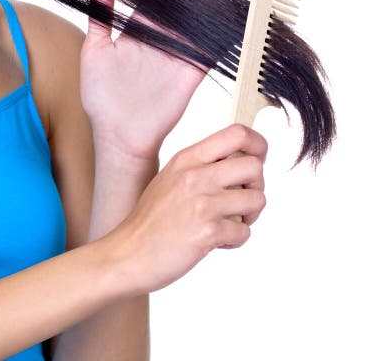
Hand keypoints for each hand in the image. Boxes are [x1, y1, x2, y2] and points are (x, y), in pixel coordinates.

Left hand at [80, 0, 245, 161]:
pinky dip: (226, 17)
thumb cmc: (101, 94)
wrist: (116, 132)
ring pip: (205, 2)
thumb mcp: (94, 48)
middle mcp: (165, 28)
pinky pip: (215, 37)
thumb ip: (99, 16)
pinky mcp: (195, 65)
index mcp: (141, 21)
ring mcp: (182, 44)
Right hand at [103, 123, 267, 295]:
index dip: (257, 145)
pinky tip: (215, 241)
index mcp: (187, 158)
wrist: (129, 253)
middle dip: (256, 186)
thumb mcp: (171, 177)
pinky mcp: (207, 232)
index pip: (237, 134)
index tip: (256, 159)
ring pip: (257, 199)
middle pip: (254, 166)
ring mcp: (201, 203)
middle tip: (241, 200)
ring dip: (249, 216)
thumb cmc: (151, 219)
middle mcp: (195, 176)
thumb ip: (202, 166)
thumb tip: (239, 163)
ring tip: (228, 222)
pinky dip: (235, 240)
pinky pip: (244, 232)